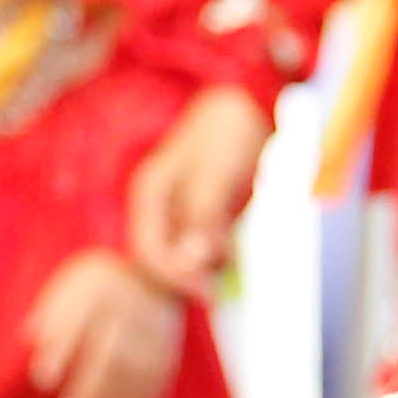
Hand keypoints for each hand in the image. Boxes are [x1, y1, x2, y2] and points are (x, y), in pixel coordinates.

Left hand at [24, 248, 188, 397]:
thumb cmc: (96, 291)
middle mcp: (135, 304)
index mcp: (102, 285)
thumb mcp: (69, 287)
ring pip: (137, 374)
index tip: (43, 380)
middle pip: (115, 352)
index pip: (80, 319)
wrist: (152, 280)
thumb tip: (30, 337)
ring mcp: (158, 330)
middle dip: (91, 388)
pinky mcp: (170, 354)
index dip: (61, 351)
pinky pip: (156, 384)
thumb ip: (49, 312)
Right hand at [124, 86, 272, 296]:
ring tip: (233, 261)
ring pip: (182, 254)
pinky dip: (216, 254)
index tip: (207, 293)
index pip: (147, 250)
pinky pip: (201, 245)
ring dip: (204, 267)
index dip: (173, 276)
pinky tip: (236, 250)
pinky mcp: (200, 213)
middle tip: (221, 289)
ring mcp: (178, 209)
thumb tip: (192, 260)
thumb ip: (202, 215)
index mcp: (151, 192)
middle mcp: (159, 205)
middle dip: (188, 276)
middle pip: (161, 257)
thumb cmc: (229, 133)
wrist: (250, 104)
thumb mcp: (216, 173)